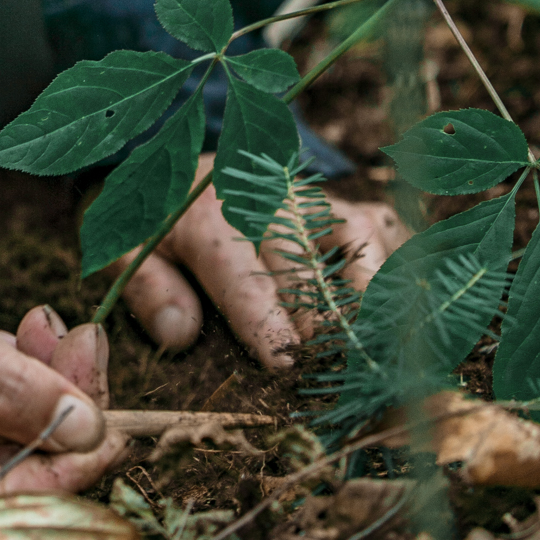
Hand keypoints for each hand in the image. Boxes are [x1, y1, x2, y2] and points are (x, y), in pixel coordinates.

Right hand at [0, 211, 123, 521]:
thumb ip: (6, 387)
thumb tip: (85, 433)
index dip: (63, 476)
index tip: (114, 432)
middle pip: (21, 474)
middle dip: (68, 415)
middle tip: (89, 344)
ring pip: (29, 438)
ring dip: (60, 385)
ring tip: (61, 327)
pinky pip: (19, 409)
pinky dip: (42, 372)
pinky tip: (38, 329)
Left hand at [105, 153, 409, 370]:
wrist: (178, 164)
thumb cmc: (157, 225)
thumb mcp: (125, 250)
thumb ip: (148, 290)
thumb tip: (180, 334)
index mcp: (207, 215)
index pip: (242, 271)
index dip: (265, 319)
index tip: (285, 361)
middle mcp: (268, 202)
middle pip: (310, 261)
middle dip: (327, 320)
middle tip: (345, 376)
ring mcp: (311, 200)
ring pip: (360, 235)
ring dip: (377, 290)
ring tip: (388, 348)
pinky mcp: (340, 205)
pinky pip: (384, 227)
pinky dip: (402, 265)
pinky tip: (413, 311)